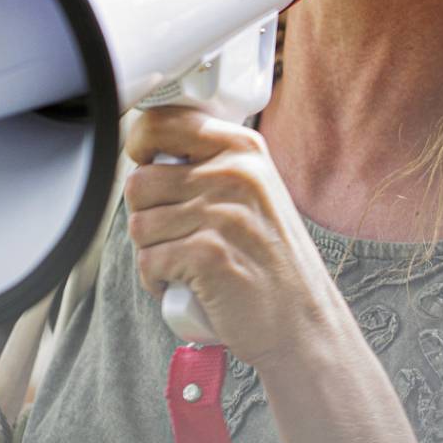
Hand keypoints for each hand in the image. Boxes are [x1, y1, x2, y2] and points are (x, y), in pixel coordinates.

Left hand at [123, 107, 348, 370]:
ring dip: (151, 251)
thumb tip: (149, 156)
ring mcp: (222, 213)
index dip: (140, 146)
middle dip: (145, 215)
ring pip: (139, 224)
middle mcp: (234, 173)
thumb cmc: (272, 260)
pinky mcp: (208, 254)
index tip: (145, 166)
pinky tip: (185, 285)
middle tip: (173, 236)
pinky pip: (148, 261)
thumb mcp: (255, 192)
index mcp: (243, 149)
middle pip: (140, 181)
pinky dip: (156, 281)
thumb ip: (212, 165)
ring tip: (182, 263)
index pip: (162, 122)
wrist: (303, 320)